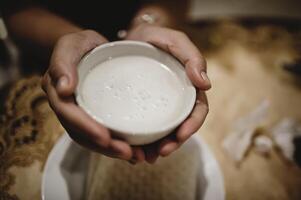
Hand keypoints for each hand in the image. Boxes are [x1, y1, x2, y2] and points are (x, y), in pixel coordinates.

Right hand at [42, 30, 133, 159]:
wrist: (92, 48)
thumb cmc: (81, 45)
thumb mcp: (71, 44)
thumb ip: (63, 61)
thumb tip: (63, 89)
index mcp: (58, 92)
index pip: (69, 114)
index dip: (86, 128)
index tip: (105, 137)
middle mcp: (69, 108)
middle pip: (82, 134)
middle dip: (103, 146)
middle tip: (127, 153)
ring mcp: (83, 113)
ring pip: (93, 139)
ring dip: (113, 151)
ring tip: (136, 156)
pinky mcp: (98, 115)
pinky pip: (104, 134)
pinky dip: (118, 144)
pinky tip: (136, 150)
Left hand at [126, 24, 210, 163]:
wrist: (129, 39)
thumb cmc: (154, 38)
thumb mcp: (174, 41)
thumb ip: (192, 57)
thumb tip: (206, 84)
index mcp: (187, 88)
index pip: (196, 112)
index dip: (191, 127)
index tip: (180, 136)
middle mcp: (174, 101)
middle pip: (178, 128)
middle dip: (172, 144)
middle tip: (159, 153)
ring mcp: (157, 107)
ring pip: (161, 133)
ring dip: (155, 149)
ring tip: (142, 157)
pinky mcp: (140, 109)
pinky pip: (143, 129)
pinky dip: (139, 142)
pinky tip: (131, 149)